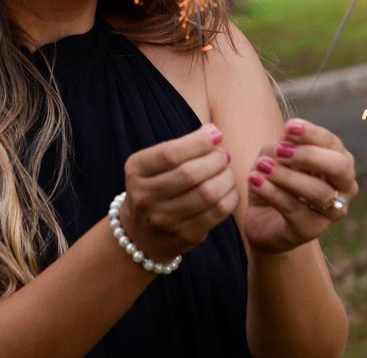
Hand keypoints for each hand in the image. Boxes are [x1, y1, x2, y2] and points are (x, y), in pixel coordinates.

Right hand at [121, 123, 239, 262]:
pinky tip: (229, 190)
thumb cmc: (154, 188)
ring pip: (207, 194)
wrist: (140, 234)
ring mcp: (163, 219)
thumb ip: (181, 147)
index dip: (198, 142)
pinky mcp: (184, 236)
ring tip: (227, 172)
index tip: (217, 134)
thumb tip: (213, 131)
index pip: (170, 153)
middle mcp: (145, 196)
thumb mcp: (154, 165)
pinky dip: (230, 196)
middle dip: (215, 160)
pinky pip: (217, 212)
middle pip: (190, 174)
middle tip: (224, 155)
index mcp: (136, 171)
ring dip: (226, 178)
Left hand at [242, 118, 357, 255]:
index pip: (331, 143)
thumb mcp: (274, 157)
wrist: (263, 220)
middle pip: (339, 167)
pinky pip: (295, 209)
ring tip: (262, 166)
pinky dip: (273, 193)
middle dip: (310, 156)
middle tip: (280, 150)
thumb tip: (287, 140)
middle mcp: (344, 186)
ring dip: (287, 176)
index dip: (311, 133)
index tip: (288, 127)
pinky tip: (255, 180)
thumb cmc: (275, 181)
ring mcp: (332, 211)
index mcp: (339, 161)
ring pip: (318, 191)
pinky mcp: (312, 230)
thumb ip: (282, 147)